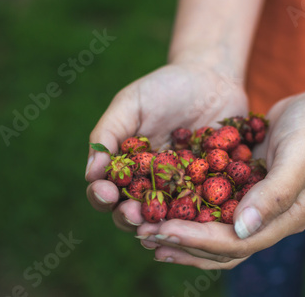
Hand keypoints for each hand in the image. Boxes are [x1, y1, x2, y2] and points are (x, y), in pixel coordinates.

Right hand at [85, 63, 247, 231]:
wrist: (212, 78)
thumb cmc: (165, 87)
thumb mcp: (131, 103)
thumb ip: (109, 134)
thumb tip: (91, 173)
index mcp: (128, 168)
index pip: (108, 190)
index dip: (102, 195)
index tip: (105, 191)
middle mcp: (154, 185)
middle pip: (136, 212)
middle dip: (130, 217)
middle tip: (132, 215)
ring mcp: (184, 190)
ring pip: (170, 218)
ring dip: (164, 225)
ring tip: (162, 224)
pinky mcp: (213, 188)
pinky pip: (207, 207)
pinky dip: (202, 217)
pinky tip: (199, 220)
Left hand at [136, 94, 304, 268]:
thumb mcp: (299, 158)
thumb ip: (274, 194)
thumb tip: (242, 229)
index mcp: (285, 219)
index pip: (238, 243)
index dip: (200, 240)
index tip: (165, 230)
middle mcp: (268, 220)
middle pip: (221, 247)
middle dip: (183, 244)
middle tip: (145, 236)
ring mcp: (255, 207)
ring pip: (214, 234)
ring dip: (181, 234)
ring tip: (146, 231)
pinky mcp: (243, 190)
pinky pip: (212, 209)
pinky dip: (188, 212)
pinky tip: (164, 206)